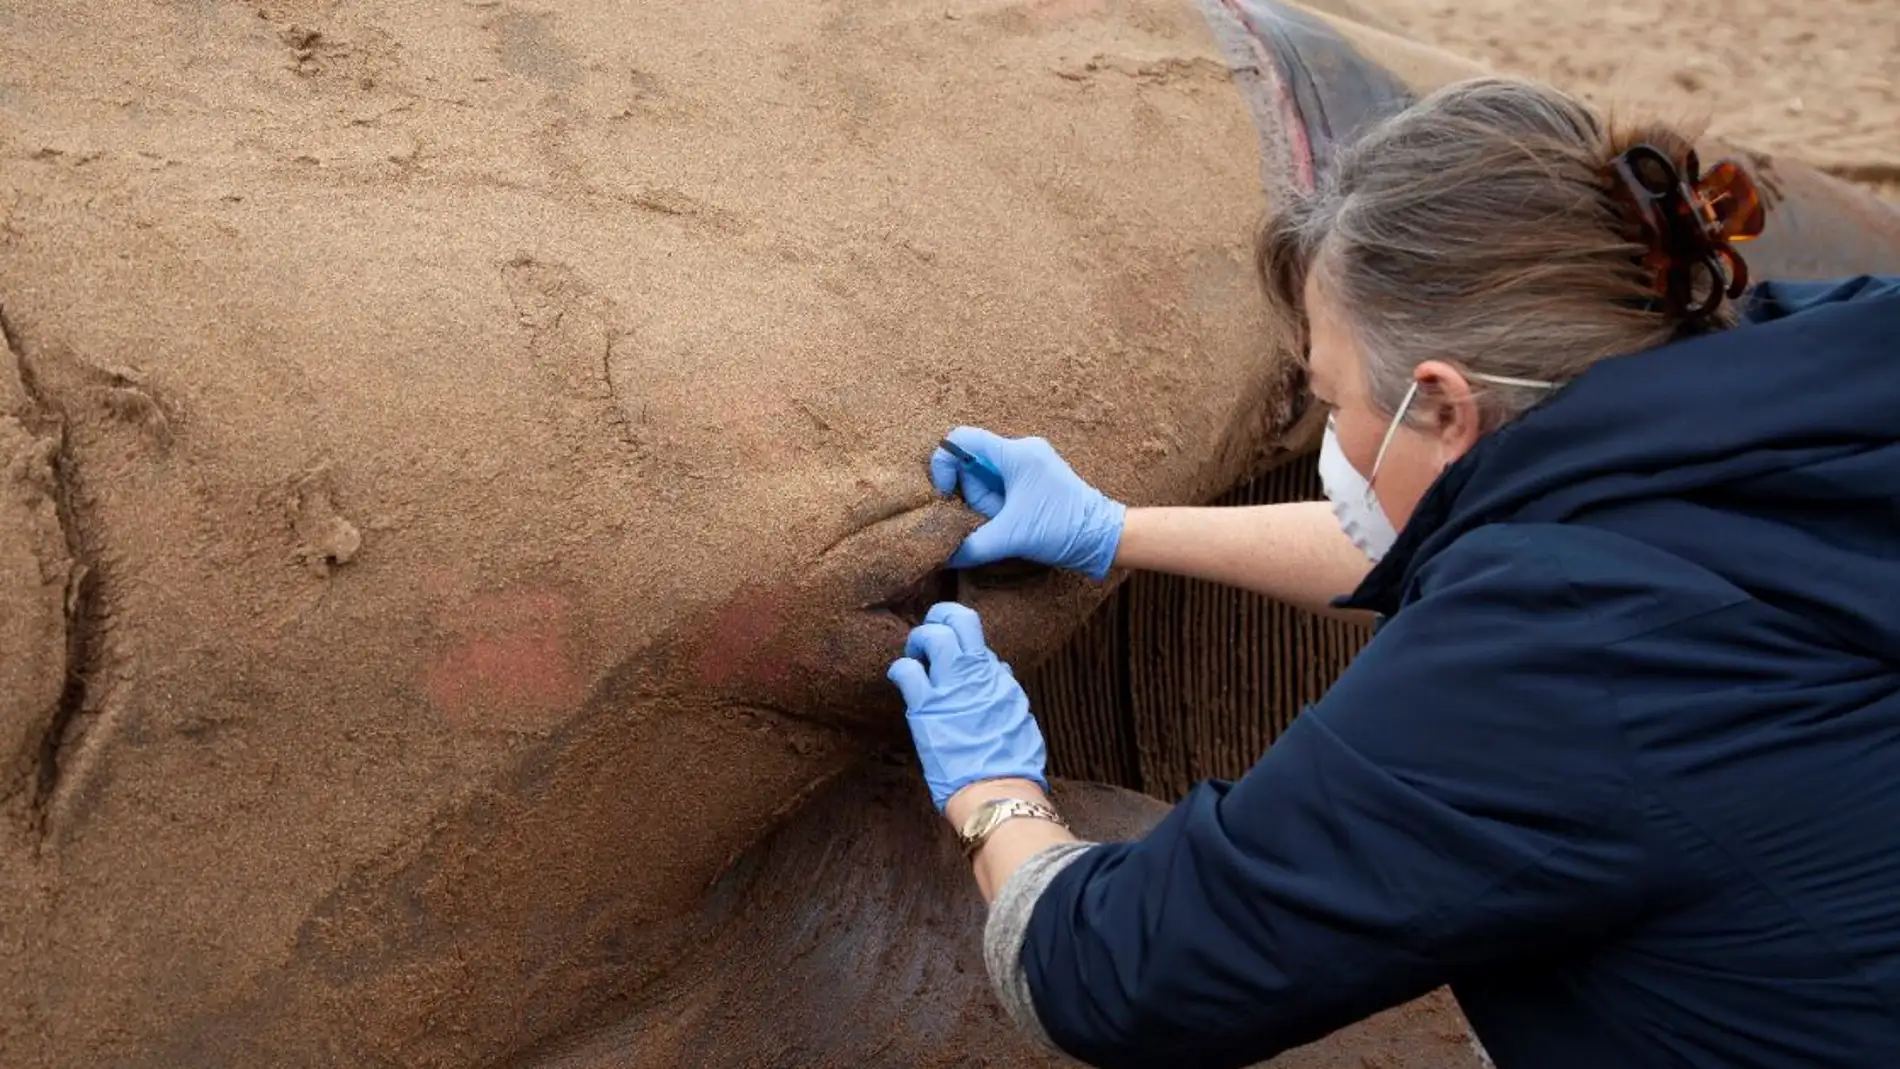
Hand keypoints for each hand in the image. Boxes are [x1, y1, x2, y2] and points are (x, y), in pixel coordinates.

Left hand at [886, 602, 1048, 811]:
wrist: (997, 789)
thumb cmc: (1012, 766)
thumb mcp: (1020, 719)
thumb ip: (1006, 692)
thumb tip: (1000, 671)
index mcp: (1001, 679)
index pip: (979, 643)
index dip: (965, 644)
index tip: (957, 657)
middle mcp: (978, 674)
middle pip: (961, 619)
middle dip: (942, 616)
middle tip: (931, 631)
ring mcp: (952, 687)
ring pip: (934, 636)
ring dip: (919, 638)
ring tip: (915, 653)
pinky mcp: (927, 706)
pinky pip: (906, 670)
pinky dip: (899, 669)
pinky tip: (899, 677)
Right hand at [930, 426, 1126, 580]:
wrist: (1103, 536)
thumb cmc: (1063, 529)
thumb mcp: (1012, 538)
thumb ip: (972, 545)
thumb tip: (944, 555)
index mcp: (1016, 453)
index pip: (962, 439)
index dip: (944, 464)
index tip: (946, 494)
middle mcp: (1022, 450)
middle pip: (973, 463)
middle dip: (974, 495)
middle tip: (994, 516)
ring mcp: (1030, 462)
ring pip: (987, 477)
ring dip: (988, 503)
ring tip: (1009, 521)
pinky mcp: (1035, 477)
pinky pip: (1002, 484)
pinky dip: (999, 504)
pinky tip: (1013, 520)